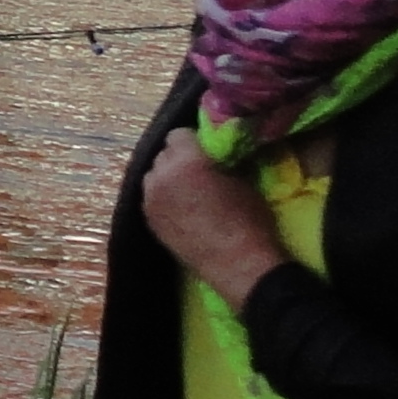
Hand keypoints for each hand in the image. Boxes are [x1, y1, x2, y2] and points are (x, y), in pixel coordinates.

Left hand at [145, 130, 291, 308]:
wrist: (239, 264)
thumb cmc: (248, 221)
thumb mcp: (242, 180)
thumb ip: (218, 160)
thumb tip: (211, 153)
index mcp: (185, 160)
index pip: (178, 134)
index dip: (193, 142)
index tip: (204, 152)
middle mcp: (160, 175)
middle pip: (163, 155)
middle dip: (179, 160)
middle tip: (198, 173)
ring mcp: (150, 199)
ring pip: (153, 176)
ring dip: (168, 179)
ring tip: (187, 193)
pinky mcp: (148, 220)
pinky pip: (151, 198)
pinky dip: (163, 198)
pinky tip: (180, 211)